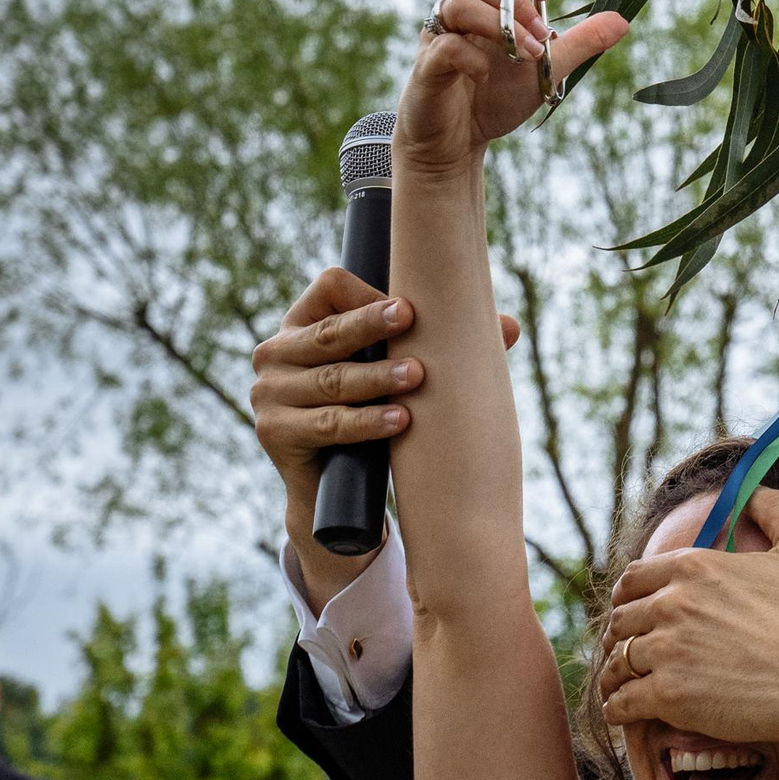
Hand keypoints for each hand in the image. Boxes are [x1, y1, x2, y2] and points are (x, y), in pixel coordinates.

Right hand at [251, 267, 519, 603]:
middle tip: (411, 318)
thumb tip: (510, 327)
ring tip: (417, 376)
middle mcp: (276, 353)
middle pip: (328, 331)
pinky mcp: (275, 433)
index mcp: (302, 323)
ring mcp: (268, 394)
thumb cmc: (371, 411)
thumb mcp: (394, 373)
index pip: (329, 288)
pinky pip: (328, 424)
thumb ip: (441, 344)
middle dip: (371, 326)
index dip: (367, 294)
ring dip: (377, 377)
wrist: (335, 491)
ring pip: (332, 380)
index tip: (407, 307)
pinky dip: (366, 423)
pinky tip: (399, 420)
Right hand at [396, 0, 628, 179]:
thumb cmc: (497, 97)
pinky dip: (472, 57)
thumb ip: (581, 42)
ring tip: (526, 55)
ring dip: (501, 26)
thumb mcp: (548, 66)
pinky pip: (445, 45)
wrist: (462, 142)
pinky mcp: (427, 65)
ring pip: (458, 2)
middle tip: (540, 32)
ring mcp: (438, 34)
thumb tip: (623, 21)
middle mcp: (459, 8)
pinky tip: (487, 75)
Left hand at [596, 489, 778, 744]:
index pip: (633, 578)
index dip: (627, 597)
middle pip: (620, 620)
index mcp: (696, 566)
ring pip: (616, 662)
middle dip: (620, 637)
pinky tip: (624, 713)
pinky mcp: (669, 696)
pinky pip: (621, 702)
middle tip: (626, 654)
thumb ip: (778, 512)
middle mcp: (674, 603)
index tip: (632, 612)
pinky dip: (618, 708)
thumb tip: (756, 490)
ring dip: (614, 675)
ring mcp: (668, 650)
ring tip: (620, 687)